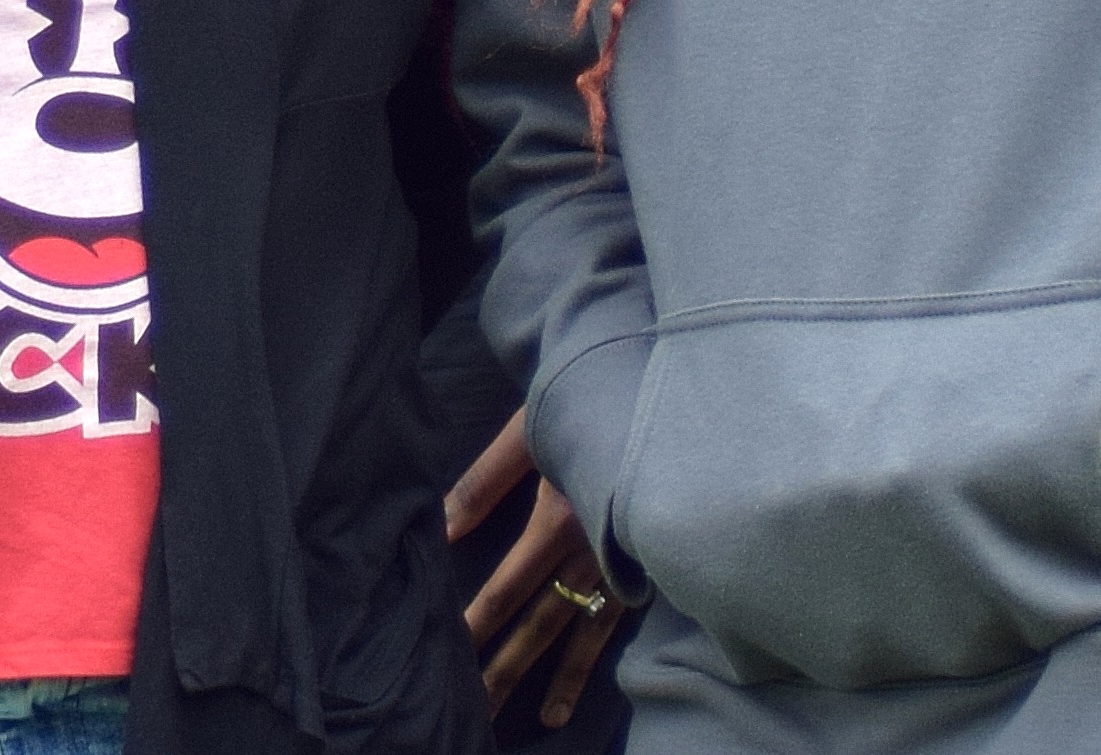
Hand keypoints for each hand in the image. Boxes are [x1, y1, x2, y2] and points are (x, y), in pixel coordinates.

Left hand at [448, 412, 622, 724]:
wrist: (661, 381)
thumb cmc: (587, 397)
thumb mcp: (530, 432)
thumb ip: (484, 483)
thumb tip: (439, 528)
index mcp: (560, 519)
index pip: (507, 588)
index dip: (476, 624)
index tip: (448, 656)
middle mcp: (594, 551)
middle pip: (543, 624)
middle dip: (508, 670)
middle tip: (478, 715)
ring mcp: (626, 559)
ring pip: (588, 629)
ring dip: (565, 677)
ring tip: (548, 720)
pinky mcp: (649, 557)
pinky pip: (624, 613)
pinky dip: (609, 646)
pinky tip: (600, 672)